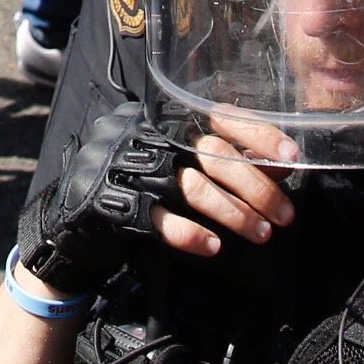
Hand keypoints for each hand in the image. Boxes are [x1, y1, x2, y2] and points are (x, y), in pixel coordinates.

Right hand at [17, 103, 297, 292]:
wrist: (70, 222)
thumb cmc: (134, 189)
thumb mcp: (174, 165)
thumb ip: (220, 162)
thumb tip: (278, 168)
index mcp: (164, 119)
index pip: (218, 116)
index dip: (258, 135)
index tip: (292, 159)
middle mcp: (148, 137)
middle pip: (214, 155)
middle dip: (257, 188)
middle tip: (285, 216)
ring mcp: (130, 170)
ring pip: (194, 187)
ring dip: (235, 215)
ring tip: (261, 235)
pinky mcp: (117, 205)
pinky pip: (162, 219)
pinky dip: (191, 234)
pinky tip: (213, 247)